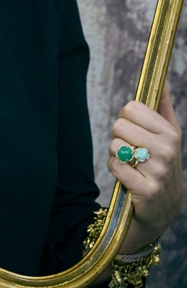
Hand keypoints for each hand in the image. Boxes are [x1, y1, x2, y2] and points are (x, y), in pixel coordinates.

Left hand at [108, 82, 182, 252]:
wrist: (162, 207)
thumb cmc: (160, 163)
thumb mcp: (168, 135)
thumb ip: (163, 106)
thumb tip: (162, 80)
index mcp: (171, 133)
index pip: (132, 108)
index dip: (126, 118)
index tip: (134, 130)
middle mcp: (167, 150)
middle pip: (120, 125)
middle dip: (119, 137)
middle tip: (131, 150)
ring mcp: (158, 171)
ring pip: (115, 145)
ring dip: (116, 155)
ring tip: (131, 163)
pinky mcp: (145, 189)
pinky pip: (115, 166)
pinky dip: (115, 169)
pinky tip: (127, 176)